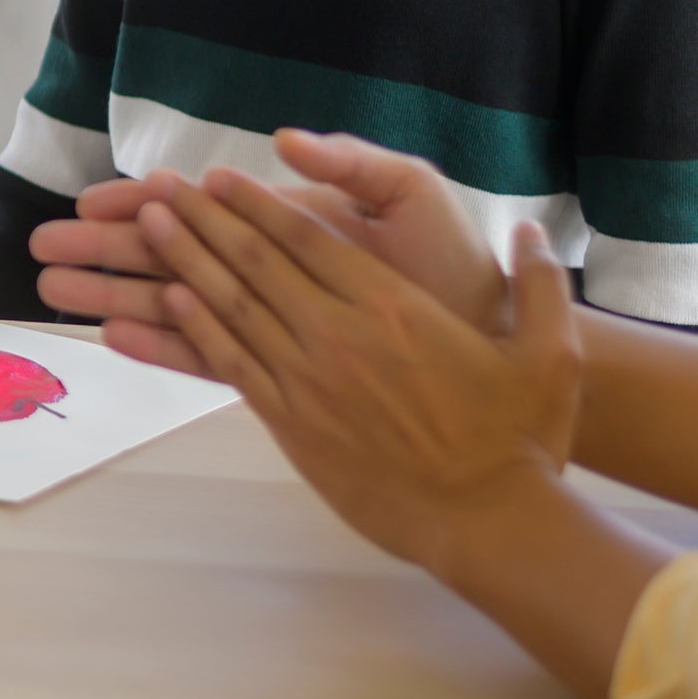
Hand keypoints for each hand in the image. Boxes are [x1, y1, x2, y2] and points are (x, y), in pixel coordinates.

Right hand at [35, 129, 506, 369]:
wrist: (492, 344)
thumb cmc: (454, 269)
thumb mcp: (412, 195)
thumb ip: (350, 165)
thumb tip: (281, 141)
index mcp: (287, 225)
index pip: (200, 211)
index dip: (142, 203)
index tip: (90, 203)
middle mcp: (269, 272)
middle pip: (169, 256)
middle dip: (103, 251)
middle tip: (41, 250)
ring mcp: (270, 320)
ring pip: (173, 305)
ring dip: (111, 297)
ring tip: (52, 297)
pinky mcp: (281, 367)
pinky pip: (207, 356)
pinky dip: (158, 347)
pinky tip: (113, 340)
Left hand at [143, 169, 580, 576]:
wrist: (486, 521)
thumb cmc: (519, 439)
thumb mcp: (550, 352)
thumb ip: (541, 283)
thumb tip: (531, 228)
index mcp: (393, 306)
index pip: (308, 237)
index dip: (257, 202)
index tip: (218, 177)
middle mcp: (340, 334)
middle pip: (255, 261)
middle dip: (202, 218)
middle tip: (158, 186)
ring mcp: (310, 380)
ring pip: (232, 306)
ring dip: (185, 261)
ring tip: (147, 226)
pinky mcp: (293, 424)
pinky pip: (233, 364)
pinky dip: (197, 329)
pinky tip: (170, 301)